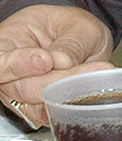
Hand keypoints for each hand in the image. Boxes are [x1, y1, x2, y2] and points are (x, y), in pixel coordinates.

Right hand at [0, 4, 113, 125]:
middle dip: (54, 81)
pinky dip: (70, 105)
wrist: (84, 40)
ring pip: (37, 104)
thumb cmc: (73, 28)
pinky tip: (89, 90)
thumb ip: (70, 44)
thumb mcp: (79, 26)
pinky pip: (50, 114)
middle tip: (85, 68)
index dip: (18, 65)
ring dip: (66, 93)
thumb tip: (61, 62)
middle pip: (22, 87)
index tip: (45, 60)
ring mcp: (22, 92)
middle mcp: (10, 71)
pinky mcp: (38, 107)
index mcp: (8, 41)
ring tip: (93, 73)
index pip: (1, 62)